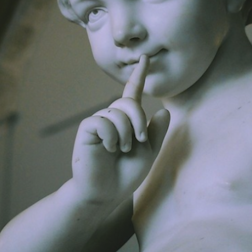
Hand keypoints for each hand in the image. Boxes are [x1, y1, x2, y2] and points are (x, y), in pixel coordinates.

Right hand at [72, 56, 170, 203]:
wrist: (106, 193)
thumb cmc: (125, 174)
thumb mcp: (148, 153)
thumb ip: (156, 133)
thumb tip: (163, 111)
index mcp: (127, 120)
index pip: (132, 93)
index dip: (139, 75)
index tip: (145, 57)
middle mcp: (112, 117)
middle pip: (128, 103)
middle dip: (138, 121)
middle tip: (139, 142)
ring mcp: (99, 122)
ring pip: (117, 114)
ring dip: (125, 135)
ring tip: (120, 151)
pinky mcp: (87, 130)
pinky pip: (103, 122)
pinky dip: (111, 137)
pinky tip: (108, 149)